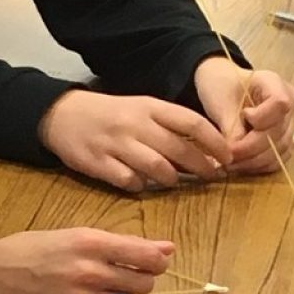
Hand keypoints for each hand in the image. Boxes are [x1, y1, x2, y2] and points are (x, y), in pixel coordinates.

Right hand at [0, 229, 174, 293]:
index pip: (143, 254)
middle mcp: (88, 270)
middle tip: (134, 275)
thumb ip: (116, 243)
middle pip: (142, 282)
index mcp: (89, 241)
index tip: (163, 258)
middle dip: (145, 278)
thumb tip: (164, 248)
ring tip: (113, 289)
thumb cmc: (32, 249)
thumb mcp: (72, 235)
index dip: (159, 259)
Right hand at [39, 91, 232, 191]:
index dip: (215, 142)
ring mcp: (117, 144)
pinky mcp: (99, 163)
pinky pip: (129, 182)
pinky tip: (143, 185)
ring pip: (157, 168)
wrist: (64, 114)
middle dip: (202, 166)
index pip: (192, 123)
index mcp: (150, 107)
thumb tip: (206, 146)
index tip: (229, 156)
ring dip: (173, 179)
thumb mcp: (142, 108)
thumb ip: (170, 124)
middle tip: (213, 176)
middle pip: (179, 149)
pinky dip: (141, 186)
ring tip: (177, 181)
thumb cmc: (112, 113)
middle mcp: (136, 124)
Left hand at [194, 57, 293, 173]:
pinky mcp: (282, 140)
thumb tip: (235, 154)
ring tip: (230, 163)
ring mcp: (288, 124)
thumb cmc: (221, 86)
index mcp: (275, 84)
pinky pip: (277, 158)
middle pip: (278, 132)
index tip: (242, 116)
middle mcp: (289, 104)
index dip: (261, 118)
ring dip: (254, 161)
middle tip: (227, 155)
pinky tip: (240, 164)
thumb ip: (232, 127)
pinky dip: (258, 165)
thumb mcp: (222, 102)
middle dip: (251, 148)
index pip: (280, 104)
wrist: (221, 88)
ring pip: (279, 150)